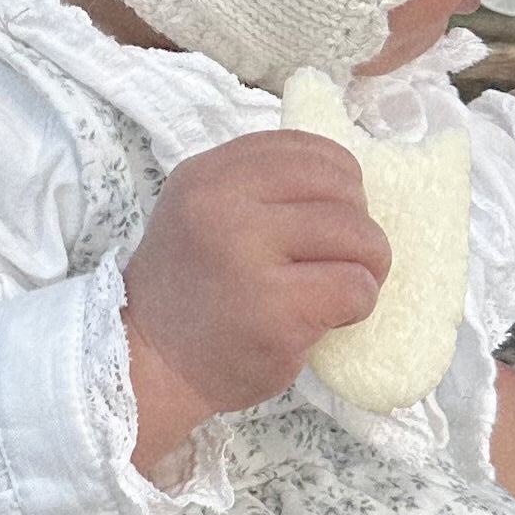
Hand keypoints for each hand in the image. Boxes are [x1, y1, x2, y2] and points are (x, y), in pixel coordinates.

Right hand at [121, 134, 392, 474]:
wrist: (150, 365)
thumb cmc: (193, 294)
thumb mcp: (205, 214)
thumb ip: (261, 189)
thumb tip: (349, 187)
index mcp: (208, 175)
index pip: (308, 149)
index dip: (338, 184)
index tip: (323, 222)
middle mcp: (221, 205)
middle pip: (341, 188)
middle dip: (357, 227)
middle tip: (333, 262)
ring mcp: (247, 254)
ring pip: (359, 235)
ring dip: (364, 268)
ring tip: (332, 291)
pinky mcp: (276, 308)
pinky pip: (356, 287)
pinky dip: (357, 305)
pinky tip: (326, 319)